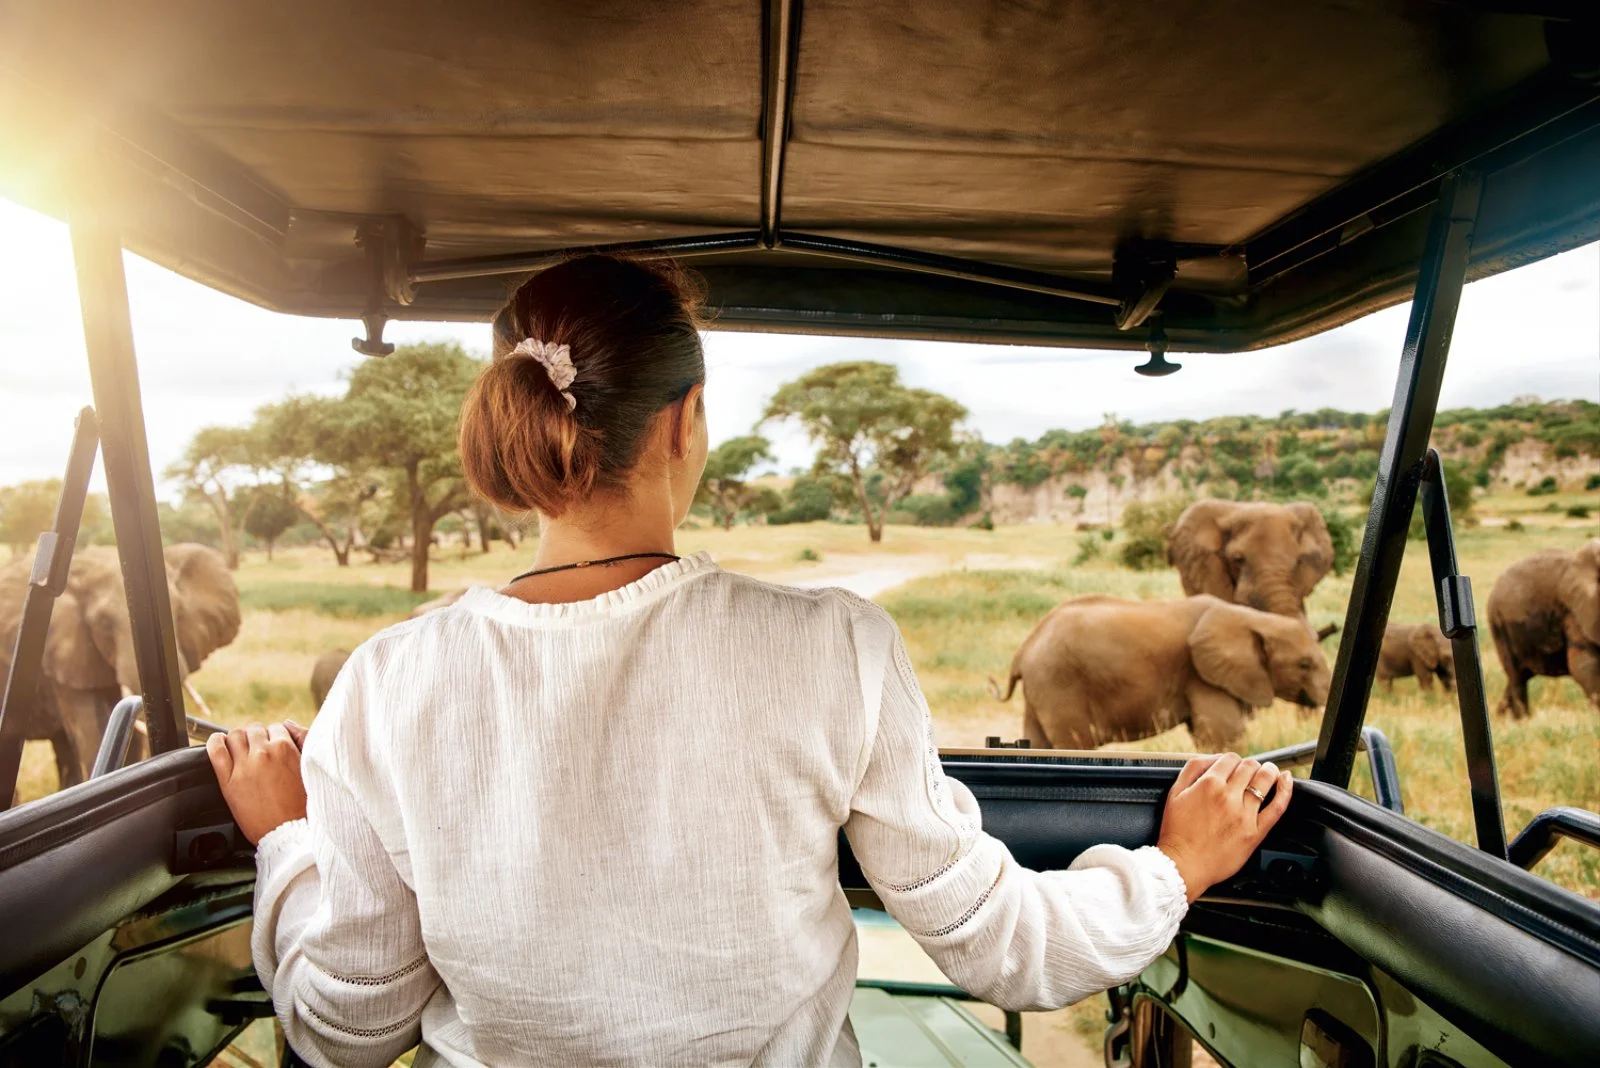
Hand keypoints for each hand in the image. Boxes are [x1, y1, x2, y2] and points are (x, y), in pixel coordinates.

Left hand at [206, 720, 309, 844]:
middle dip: (256, 737)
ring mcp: (244, 766)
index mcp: (286, 748)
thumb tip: (287, 724)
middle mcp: (264, 753)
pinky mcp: (228, 781)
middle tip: (258, 751)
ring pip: (234, 736)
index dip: (274, 736)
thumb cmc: (303, 804)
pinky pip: (215, 751)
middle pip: (254, 729)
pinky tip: (219, 744)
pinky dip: (214, 742)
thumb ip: (302, 739)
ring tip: (241, 750)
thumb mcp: (309, 767)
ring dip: (238, 740)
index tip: (273, 746)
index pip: (275, 727)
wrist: (289, 833)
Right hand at [1156, 753, 1292, 902]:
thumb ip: (1193, 770)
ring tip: (1270, 771)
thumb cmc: (1177, 832)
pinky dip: (1285, 790)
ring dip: (1269, 771)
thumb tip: (1213, 758)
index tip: (1233, 767)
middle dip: (1251, 765)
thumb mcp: (1175, 793)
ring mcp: (1244, 814)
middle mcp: (1228, 795)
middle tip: (1250, 771)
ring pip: (1265, 780)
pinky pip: (1277, 807)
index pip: (1230, 759)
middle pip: (1249, 766)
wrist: (1183, 865)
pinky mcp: (1255, 832)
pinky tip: (1287, 780)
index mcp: (1208, 784)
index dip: (1232, 761)